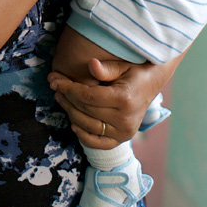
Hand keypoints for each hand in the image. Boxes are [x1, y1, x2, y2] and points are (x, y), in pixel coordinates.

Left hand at [48, 54, 183, 148]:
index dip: (68, 88)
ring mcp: (124, 132)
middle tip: (54, 86)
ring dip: (70, 113)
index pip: (87, 97)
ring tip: (61, 98)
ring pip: (87, 126)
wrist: (152, 83)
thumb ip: (107, 68)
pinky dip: (82, 135)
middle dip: (66, 98)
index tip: (55, 79)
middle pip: (85, 111)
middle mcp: (125, 119)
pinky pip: (97, 142)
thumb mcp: (123, 65)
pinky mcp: (122, 138)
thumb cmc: (135, 71)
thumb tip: (91, 64)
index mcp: (124, 99)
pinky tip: (73, 122)